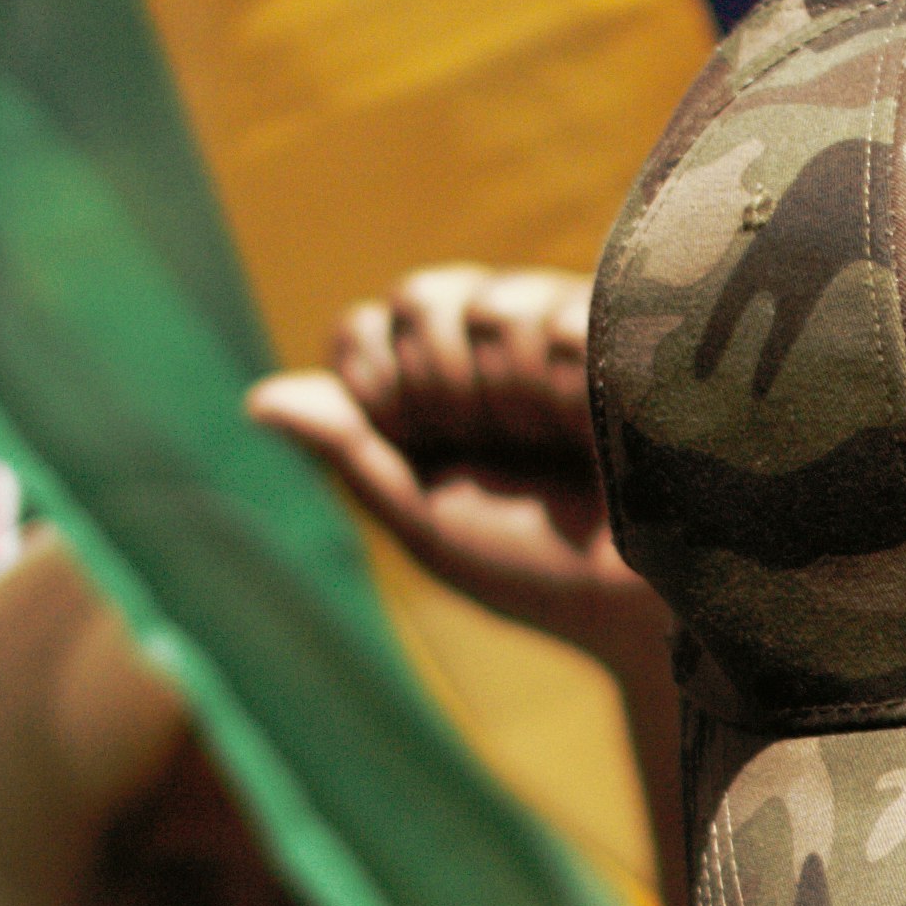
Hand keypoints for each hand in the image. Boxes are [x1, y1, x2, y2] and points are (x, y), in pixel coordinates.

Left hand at [249, 261, 661, 691]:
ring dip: (513, 387)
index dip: (380, 377)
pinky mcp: (631, 326)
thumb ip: (351, 453)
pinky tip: (605, 421)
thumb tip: (255, 400)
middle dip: (443, 379)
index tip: (420, 440)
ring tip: (568, 440)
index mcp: (437, 395)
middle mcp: (495, 350)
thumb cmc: (541, 577)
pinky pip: (561, 314)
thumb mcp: (427, 522)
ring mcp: (563, 329)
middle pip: (421, 297)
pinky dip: (566, 378)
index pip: (367, 328)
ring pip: (492, 300)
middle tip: (500, 442)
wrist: (650, 608)